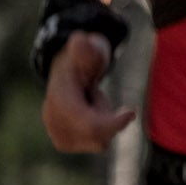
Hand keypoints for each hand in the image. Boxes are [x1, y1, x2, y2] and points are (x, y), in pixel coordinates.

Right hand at [42, 32, 135, 152]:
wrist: (66, 73)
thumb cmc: (82, 60)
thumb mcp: (87, 50)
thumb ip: (86, 47)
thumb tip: (80, 40)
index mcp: (59, 100)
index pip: (89, 125)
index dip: (112, 124)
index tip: (131, 112)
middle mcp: (53, 120)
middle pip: (97, 139)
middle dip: (109, 121)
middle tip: (100, 98)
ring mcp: (57, 134)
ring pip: (99, 143)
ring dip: (105, 124)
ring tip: (94, 104)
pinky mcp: (64, 143)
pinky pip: (96, 144)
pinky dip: (101, 131)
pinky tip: (92, 114)